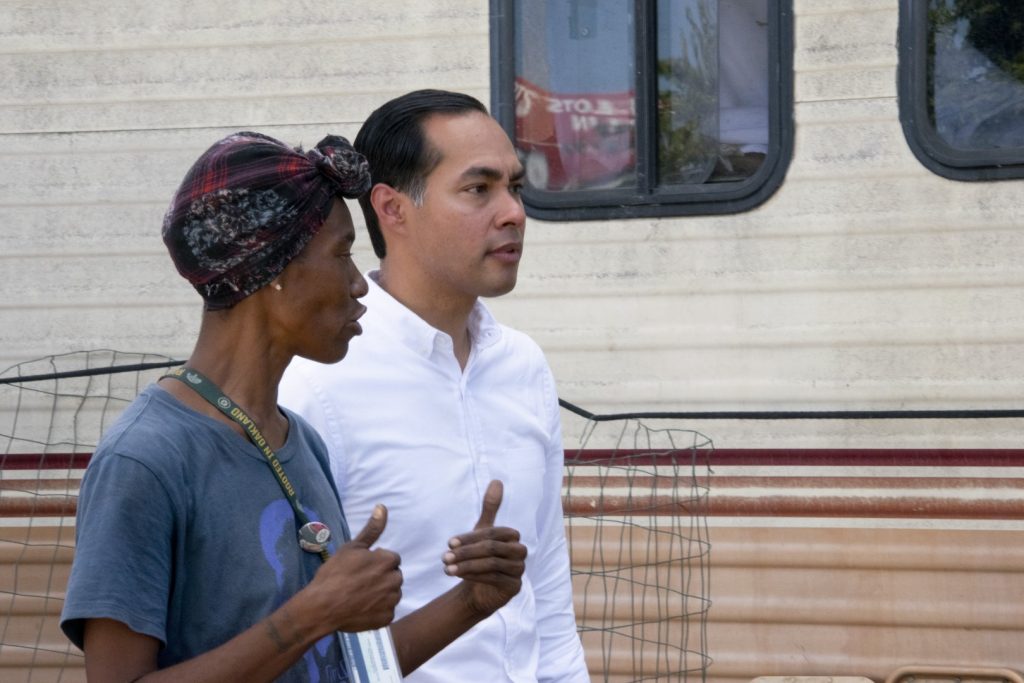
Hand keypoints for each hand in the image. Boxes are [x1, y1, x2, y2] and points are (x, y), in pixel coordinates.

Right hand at [307, 504, 402, 632]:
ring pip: (391, 593)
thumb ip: (372, 529)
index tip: (360, 568)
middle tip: (359, 582)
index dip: (375, 562)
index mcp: (388, 561)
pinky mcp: (387, 618)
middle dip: (381, 577)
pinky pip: (386, 611)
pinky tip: (361, 608)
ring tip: (360, 596)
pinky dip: (377, 610)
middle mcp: (395, 580)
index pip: (391, 558)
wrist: (321, 607)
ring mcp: (391, 601)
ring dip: (381, 593)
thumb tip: (382, 507)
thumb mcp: (352, 547)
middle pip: (393, 576)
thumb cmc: (334, 574)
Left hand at [442, 480, 526, 616]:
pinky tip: (459, 577)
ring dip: (466, 566)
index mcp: (513, 536)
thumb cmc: (480, 557)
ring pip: (491, 564)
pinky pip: (494, 579)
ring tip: (446, 569)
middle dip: (466, 553)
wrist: (479, 589)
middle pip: (492, 548)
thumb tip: (497, 481)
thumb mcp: (482, 531)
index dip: (470, 538)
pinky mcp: (515, 587)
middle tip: (444, 557)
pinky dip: (474, 577)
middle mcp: (520, 552)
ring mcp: (520, 570)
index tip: (449, 542)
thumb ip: (490, 508)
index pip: (491, 533)